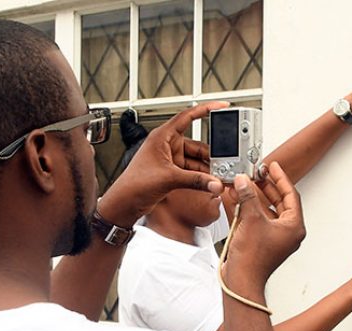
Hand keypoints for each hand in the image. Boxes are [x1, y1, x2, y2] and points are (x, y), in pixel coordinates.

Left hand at [96, 102, 227, 226]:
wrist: (124, 203)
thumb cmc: (134, 184)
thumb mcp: (169, 178)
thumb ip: (195, 180)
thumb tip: (215, 182)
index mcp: (162, 136)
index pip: (187, 116)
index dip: (206, 110)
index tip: (221, 106)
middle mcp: (167, 145)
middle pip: (197, 144)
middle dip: (211, 154)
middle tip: (226, 161)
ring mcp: (170, 159)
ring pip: (196, 160)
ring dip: (207, 168)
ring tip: (220, 176)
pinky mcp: (172, 172)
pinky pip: (192, 171)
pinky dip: (201, 177)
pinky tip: (210, 182)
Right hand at [223, 162, 305, 285]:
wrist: (241, 280)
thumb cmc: (253, 259)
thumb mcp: (251, 219)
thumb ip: (248, 196)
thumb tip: (243, 181)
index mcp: (294, 227)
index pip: (291, 195)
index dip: (280, 178)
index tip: (272, 167)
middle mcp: (287, 232)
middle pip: (279, 201)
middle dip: (267, 186)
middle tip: (258, 173)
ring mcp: (275, 238)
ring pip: (267, 210)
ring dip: (255, 197)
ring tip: (245, 184)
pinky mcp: (262, 242)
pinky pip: (258, 220)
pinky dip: (248, 210)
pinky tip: (237, 199)